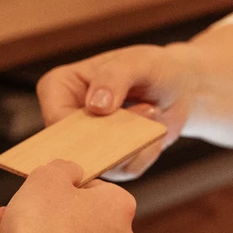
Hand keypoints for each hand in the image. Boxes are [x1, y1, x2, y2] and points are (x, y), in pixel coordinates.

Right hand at [0, 161, 137, 232]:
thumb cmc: (42, 229)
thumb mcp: (47, 177)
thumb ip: (63, 169)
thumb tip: (71, 174)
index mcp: (119, 208)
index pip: (93, 189)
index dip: (59, 189)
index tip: (37, 195)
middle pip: (72, 220)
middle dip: (34, 218)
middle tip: (6, 218)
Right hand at [37, 44, 198, 179]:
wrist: (177, 88)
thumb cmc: (151, 68)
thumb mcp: (136, 62)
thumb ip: (113, 78)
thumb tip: (96, 106)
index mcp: (58, 89)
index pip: (55, 119)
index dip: (78, 130)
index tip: (113, 116)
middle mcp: (67, 121)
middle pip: (75, 149)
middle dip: (111, 140)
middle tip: (143, 112)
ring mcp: (88, 145)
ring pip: (103, 164)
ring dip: (134, 144)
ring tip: (151, 112)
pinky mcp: (111, 164)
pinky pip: (126, 170)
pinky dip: (146, 153)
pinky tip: (154, 130)